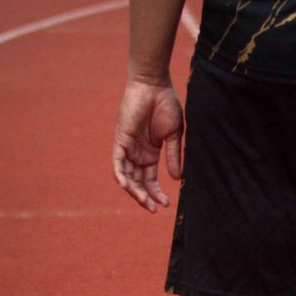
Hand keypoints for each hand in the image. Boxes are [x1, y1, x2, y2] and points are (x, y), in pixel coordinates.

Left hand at [112, 77, 182, 212]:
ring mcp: (128, 147)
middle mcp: (137, 152)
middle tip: (153, 209)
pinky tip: (127, 187)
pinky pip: (117, 162)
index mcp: (151, 153)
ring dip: (134, 190)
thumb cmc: (166, 106)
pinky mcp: (121, 139)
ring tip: (144, 202)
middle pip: (138, 181)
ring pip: (127, 175)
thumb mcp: (173, 136)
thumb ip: (173, 156)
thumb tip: (177, 179)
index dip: (156, 193)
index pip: (150, 179)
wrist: (154, 86)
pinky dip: (120, 175)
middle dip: (144, 197)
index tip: (166, 204)